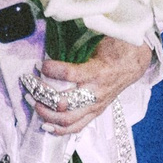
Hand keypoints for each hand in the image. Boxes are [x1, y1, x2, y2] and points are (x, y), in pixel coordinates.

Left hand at [35, 37, 154, 134]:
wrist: (133, 63)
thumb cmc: (114, 47)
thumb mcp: (99, 39)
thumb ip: (79, 40)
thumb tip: (55, 33)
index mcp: (98, 71)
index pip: (70, 74)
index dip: (51, 69)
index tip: (39, 63)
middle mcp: (96, 92)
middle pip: (64, 103)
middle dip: (42, 95)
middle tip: (29, 85)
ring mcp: (96, 105)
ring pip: (68, 120)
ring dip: (46, 114)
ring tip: (32, 102)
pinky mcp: (96, 112)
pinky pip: (77, 127)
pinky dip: (59, 129)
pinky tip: (45, 124)